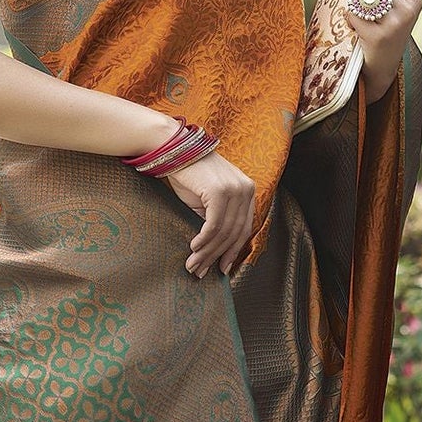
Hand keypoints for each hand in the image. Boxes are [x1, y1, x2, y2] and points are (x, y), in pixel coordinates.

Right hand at [162, 150, 256, 277]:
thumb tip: (213, 253)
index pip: (244, 228)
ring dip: (207, 252)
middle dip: (216, 256)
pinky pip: (214, 225)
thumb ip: (216, 221)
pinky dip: (204, 240)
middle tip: (200, 271)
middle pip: (234, 233)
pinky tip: (193, 248)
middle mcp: (246, 189)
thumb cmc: (188, 176)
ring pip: (224, 232)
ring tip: (193, 265)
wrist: (174, 150)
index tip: (222, 268)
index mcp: (247, 191)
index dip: (233, 251)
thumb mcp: (206, 201)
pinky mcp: (220, 191)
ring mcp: (235, 189)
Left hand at [352, 0, 421, 101]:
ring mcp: (394, 25)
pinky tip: (356, 30)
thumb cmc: (390, 30)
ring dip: (354, 4)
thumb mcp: (401, 5)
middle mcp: (408, 11)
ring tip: (361, 18)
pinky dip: (349, 19)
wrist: (383, 67)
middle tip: (363, 7)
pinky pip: (352, 14)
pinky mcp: (377, 37)